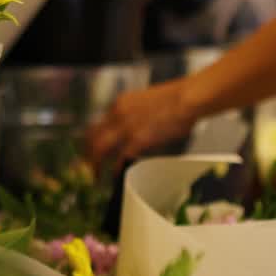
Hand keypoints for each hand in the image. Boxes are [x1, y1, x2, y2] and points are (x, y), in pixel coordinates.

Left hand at [85, 78, 200, 170]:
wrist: (188, 97)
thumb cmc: (175, 100)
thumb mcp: (145, 103)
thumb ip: (133, 116)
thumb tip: (131, 132)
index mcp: (119, 103)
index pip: (96, 124)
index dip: (91, 141)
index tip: (91, 152)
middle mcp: (117, 113)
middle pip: (91, 137)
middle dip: (87, 155)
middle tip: (88, 169)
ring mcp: (126, 126)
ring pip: (99, 148)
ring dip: (95, 165)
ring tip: (96, 177)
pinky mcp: (138, 139)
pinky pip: (120, 158)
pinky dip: (115, 169)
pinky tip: (115, 176)